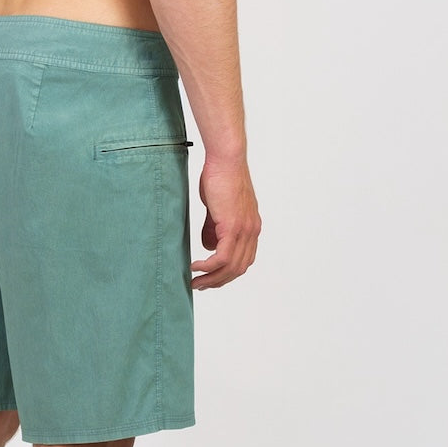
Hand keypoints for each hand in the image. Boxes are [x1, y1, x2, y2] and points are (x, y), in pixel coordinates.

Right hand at [191, 159, 260, 289]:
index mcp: (251, 227)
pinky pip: (222, 257)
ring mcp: (244, 230)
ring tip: (195, 281)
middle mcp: (252, 231)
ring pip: (231, 267)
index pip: (243, 260)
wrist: (226, 160)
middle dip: (218, 281)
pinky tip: (196, 267)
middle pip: (238, 269)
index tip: (210, 279)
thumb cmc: (220, 177)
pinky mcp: (233, 227)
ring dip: (212, 278)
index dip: (227, 274)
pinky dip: (208, 267)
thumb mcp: (217, 208)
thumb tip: (208, 247)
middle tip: (200, 286)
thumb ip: (214, 229)